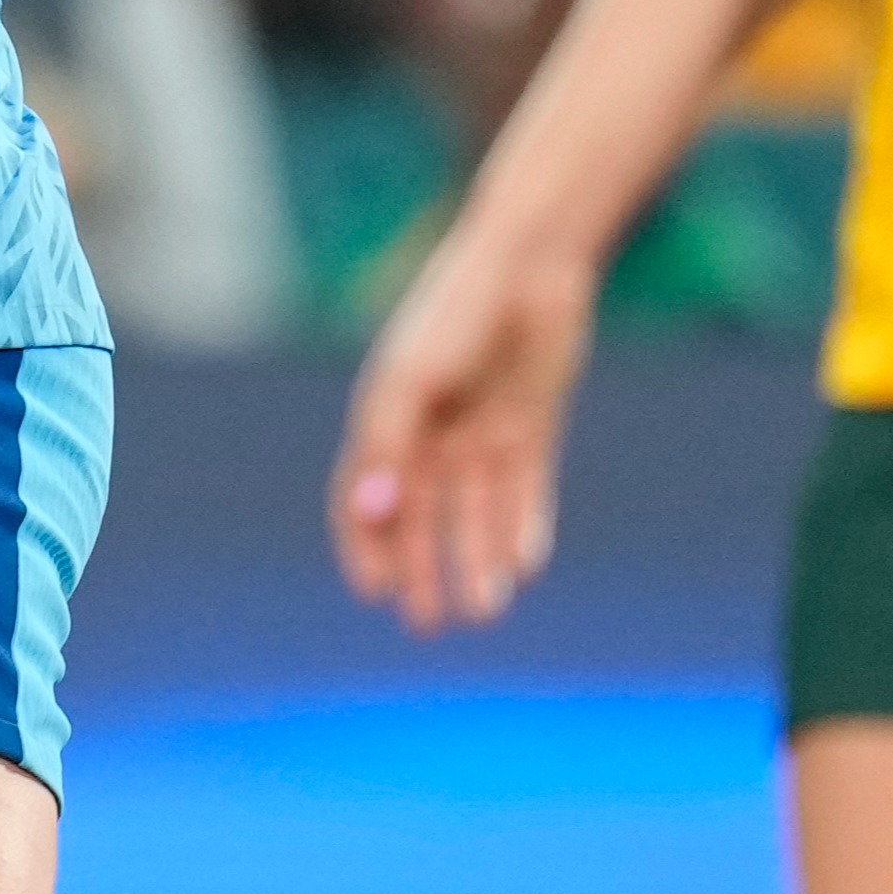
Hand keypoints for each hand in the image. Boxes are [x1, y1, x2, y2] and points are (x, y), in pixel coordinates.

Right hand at [329, 225, 595, 636]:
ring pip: (475, 515)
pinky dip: (522, 528)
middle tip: (427, 625)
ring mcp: (480, 433)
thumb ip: (387, 447)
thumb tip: (371, 514)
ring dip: (477, 561)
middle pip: (421, 520)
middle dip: (422, 572)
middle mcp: (430, 434)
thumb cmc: (454, 314)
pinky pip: (524, 492)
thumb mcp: (410, 381)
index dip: (365, 547)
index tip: (375, 593)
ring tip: (486, 610)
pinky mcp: (528, 429)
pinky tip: (525, 565)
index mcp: (386, 421)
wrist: (528, 267)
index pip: (364, 501)